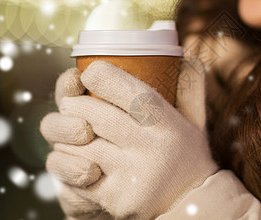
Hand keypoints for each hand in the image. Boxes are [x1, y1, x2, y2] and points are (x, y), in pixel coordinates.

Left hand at [40, 57, 218, 219]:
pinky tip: (69, 155)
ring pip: (79, 145)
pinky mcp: (116, 199)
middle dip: (74, 104)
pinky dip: (64, 161)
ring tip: (70, 128)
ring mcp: (132, 176)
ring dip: (65, 133)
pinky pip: (75, 175)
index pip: (131, 92)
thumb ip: (190, 88)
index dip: (101, 76)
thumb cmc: (188, 155)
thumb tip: (188, 56)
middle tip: (70, 102)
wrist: (191, 204)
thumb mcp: (196, 121)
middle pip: (96, 116)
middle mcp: (151, 149)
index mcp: (168, 124)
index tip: (89, 72)